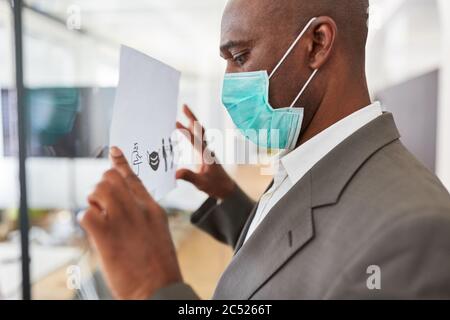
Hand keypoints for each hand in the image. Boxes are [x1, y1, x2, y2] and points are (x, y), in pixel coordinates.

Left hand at [79, 147, 181, 299]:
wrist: (158, 288)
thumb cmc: (157, 266)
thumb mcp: (157, 233)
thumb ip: (141, 216)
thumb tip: (119, 206)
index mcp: (152, 208)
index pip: (133, 178)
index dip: (120, 163)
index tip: (113, 150)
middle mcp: (137, 208)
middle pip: (110, 179)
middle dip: (100, 189)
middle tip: (101, 207)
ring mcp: (122, 219)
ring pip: (97, 190)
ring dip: (93, 203)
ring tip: (100, 221)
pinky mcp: (105, 234)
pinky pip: (86, 214)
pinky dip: (86, 222)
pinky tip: (96, 234)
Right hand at [176, 104, 235, 199]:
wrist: (226, 188)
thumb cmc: (216, 185)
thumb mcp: (201, 183)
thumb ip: (189, 177)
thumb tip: (175, 173)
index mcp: (205, 154)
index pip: (195, 139)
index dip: (186, 130)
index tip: (177, 122)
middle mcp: (206, 149)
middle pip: (199, 129)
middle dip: (191, 117)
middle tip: (183, 105)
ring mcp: (205, 150)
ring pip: (198, 133)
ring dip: (190, 122)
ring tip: (183, 111)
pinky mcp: (204, 154)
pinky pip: (196, 139)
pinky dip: (190, 132)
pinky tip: (183, 128)